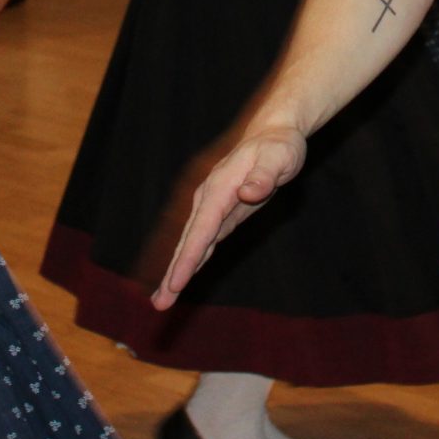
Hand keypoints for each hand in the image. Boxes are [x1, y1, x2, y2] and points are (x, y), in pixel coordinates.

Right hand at [153, 126, 309, 307]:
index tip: (176, 282)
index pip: (201, 229)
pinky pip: (202, 243)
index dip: (188, 257)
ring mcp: (212, 207)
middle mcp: (209, 198)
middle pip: (189, 241)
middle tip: (160, 304)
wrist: (273, 134)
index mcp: (220, 187)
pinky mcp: (220, 215)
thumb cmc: (279, 146)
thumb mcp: (279, 157)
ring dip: (177, 272)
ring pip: (192, 244)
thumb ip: (264, 175)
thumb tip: (248, 192)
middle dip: (173, 273)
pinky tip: (181, 278)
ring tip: (161, 300)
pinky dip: (190, 261)